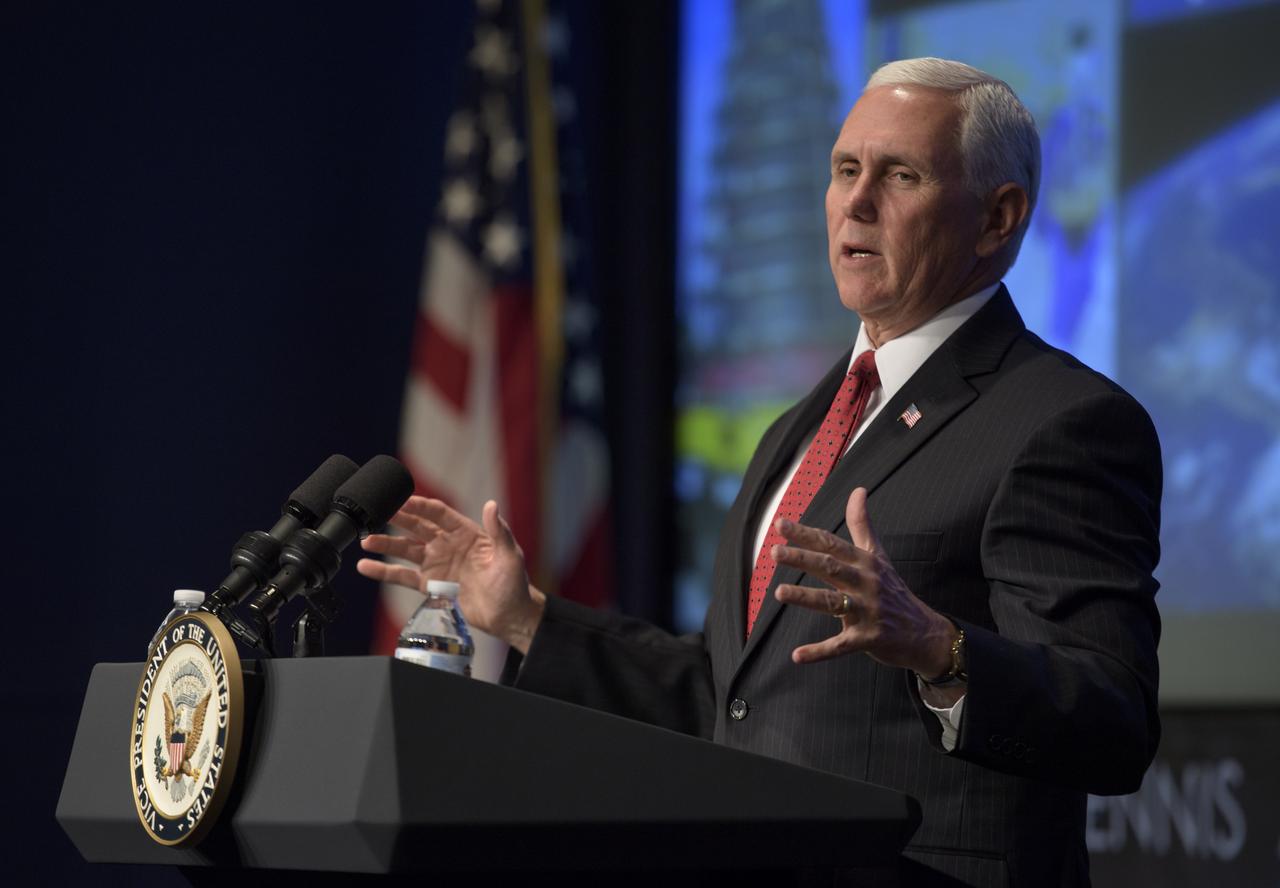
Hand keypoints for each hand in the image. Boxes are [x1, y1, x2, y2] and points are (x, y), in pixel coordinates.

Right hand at [357, 497, 544, 652]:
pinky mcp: (430, 586)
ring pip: (405, 550)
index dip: (420, 506)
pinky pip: (403, 576)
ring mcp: (437, 565)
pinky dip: (384, 572)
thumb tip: (492, 505)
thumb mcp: (509, 556)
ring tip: (365, 540)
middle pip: (417, 527)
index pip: (438, 513)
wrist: (508, 616)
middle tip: (376, 513)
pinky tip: (365, 567)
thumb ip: (499, 531)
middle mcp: (447, 545)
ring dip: (385, 544)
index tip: (401, 500)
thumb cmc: (513, 584)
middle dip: (397, 520)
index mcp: (465, 533)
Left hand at [771, 488, 960, 700]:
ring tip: (778, 593)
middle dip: (802, 559)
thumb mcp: (879, 555)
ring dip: (806, 598)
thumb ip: (863, 524)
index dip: (805, 534)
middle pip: (830, 568)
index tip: (779, 524)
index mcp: (864, 562)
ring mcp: (867, 612)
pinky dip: (819, 652)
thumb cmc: (893, 590)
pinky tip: (797, 656)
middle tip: (775, 553)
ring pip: (832, 603)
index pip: (830, 544)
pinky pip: (840, 646)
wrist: (924, 631)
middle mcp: (865, 583)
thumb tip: (858, 490)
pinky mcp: (867, 639)